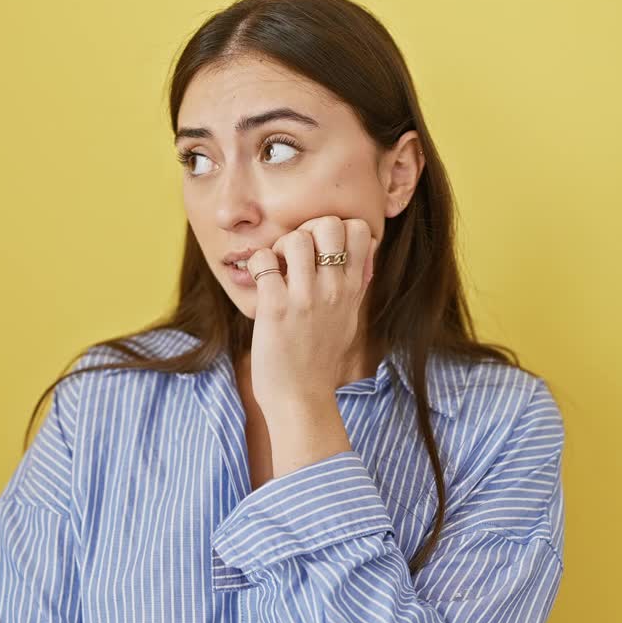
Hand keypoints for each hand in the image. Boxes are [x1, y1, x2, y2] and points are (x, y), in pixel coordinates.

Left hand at [244, 215, 378, 423]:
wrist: (301, 398)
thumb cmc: (320, 360)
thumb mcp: (348, 320)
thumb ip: (355, 286)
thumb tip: (364, 254)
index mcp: (353, 290)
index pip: (359, 231)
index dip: (336, 228)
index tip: (321, 249)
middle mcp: (334, 290)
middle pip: (329, 224)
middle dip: (308, 230)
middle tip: (295, 255)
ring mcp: (306, 297)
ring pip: (296, 238)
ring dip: (280, 247)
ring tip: (277, 269)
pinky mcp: (276, 307)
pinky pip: (264, 260)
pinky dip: (257, 264)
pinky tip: (260, 281)